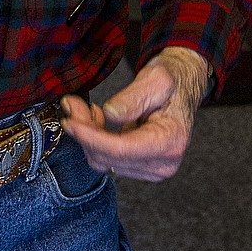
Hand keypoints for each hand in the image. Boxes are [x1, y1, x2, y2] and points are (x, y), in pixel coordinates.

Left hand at [59, 46, 209, 182]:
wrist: (180, 91)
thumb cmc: (170, 84)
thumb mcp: (155, 79)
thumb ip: (133, 98)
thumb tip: (111, 114)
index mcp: (171, 141)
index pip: (122, 149)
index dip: (91, 137)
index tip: (70, 122)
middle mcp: (163, 164)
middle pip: (108, 157)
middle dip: (84, 132)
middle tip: (73, 104)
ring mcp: (151, 170)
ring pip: (102, 161)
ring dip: (88, 136)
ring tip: (90, 109)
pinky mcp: (140, 170)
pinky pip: (106, 161)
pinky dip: (95, 142)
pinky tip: (99, 121)